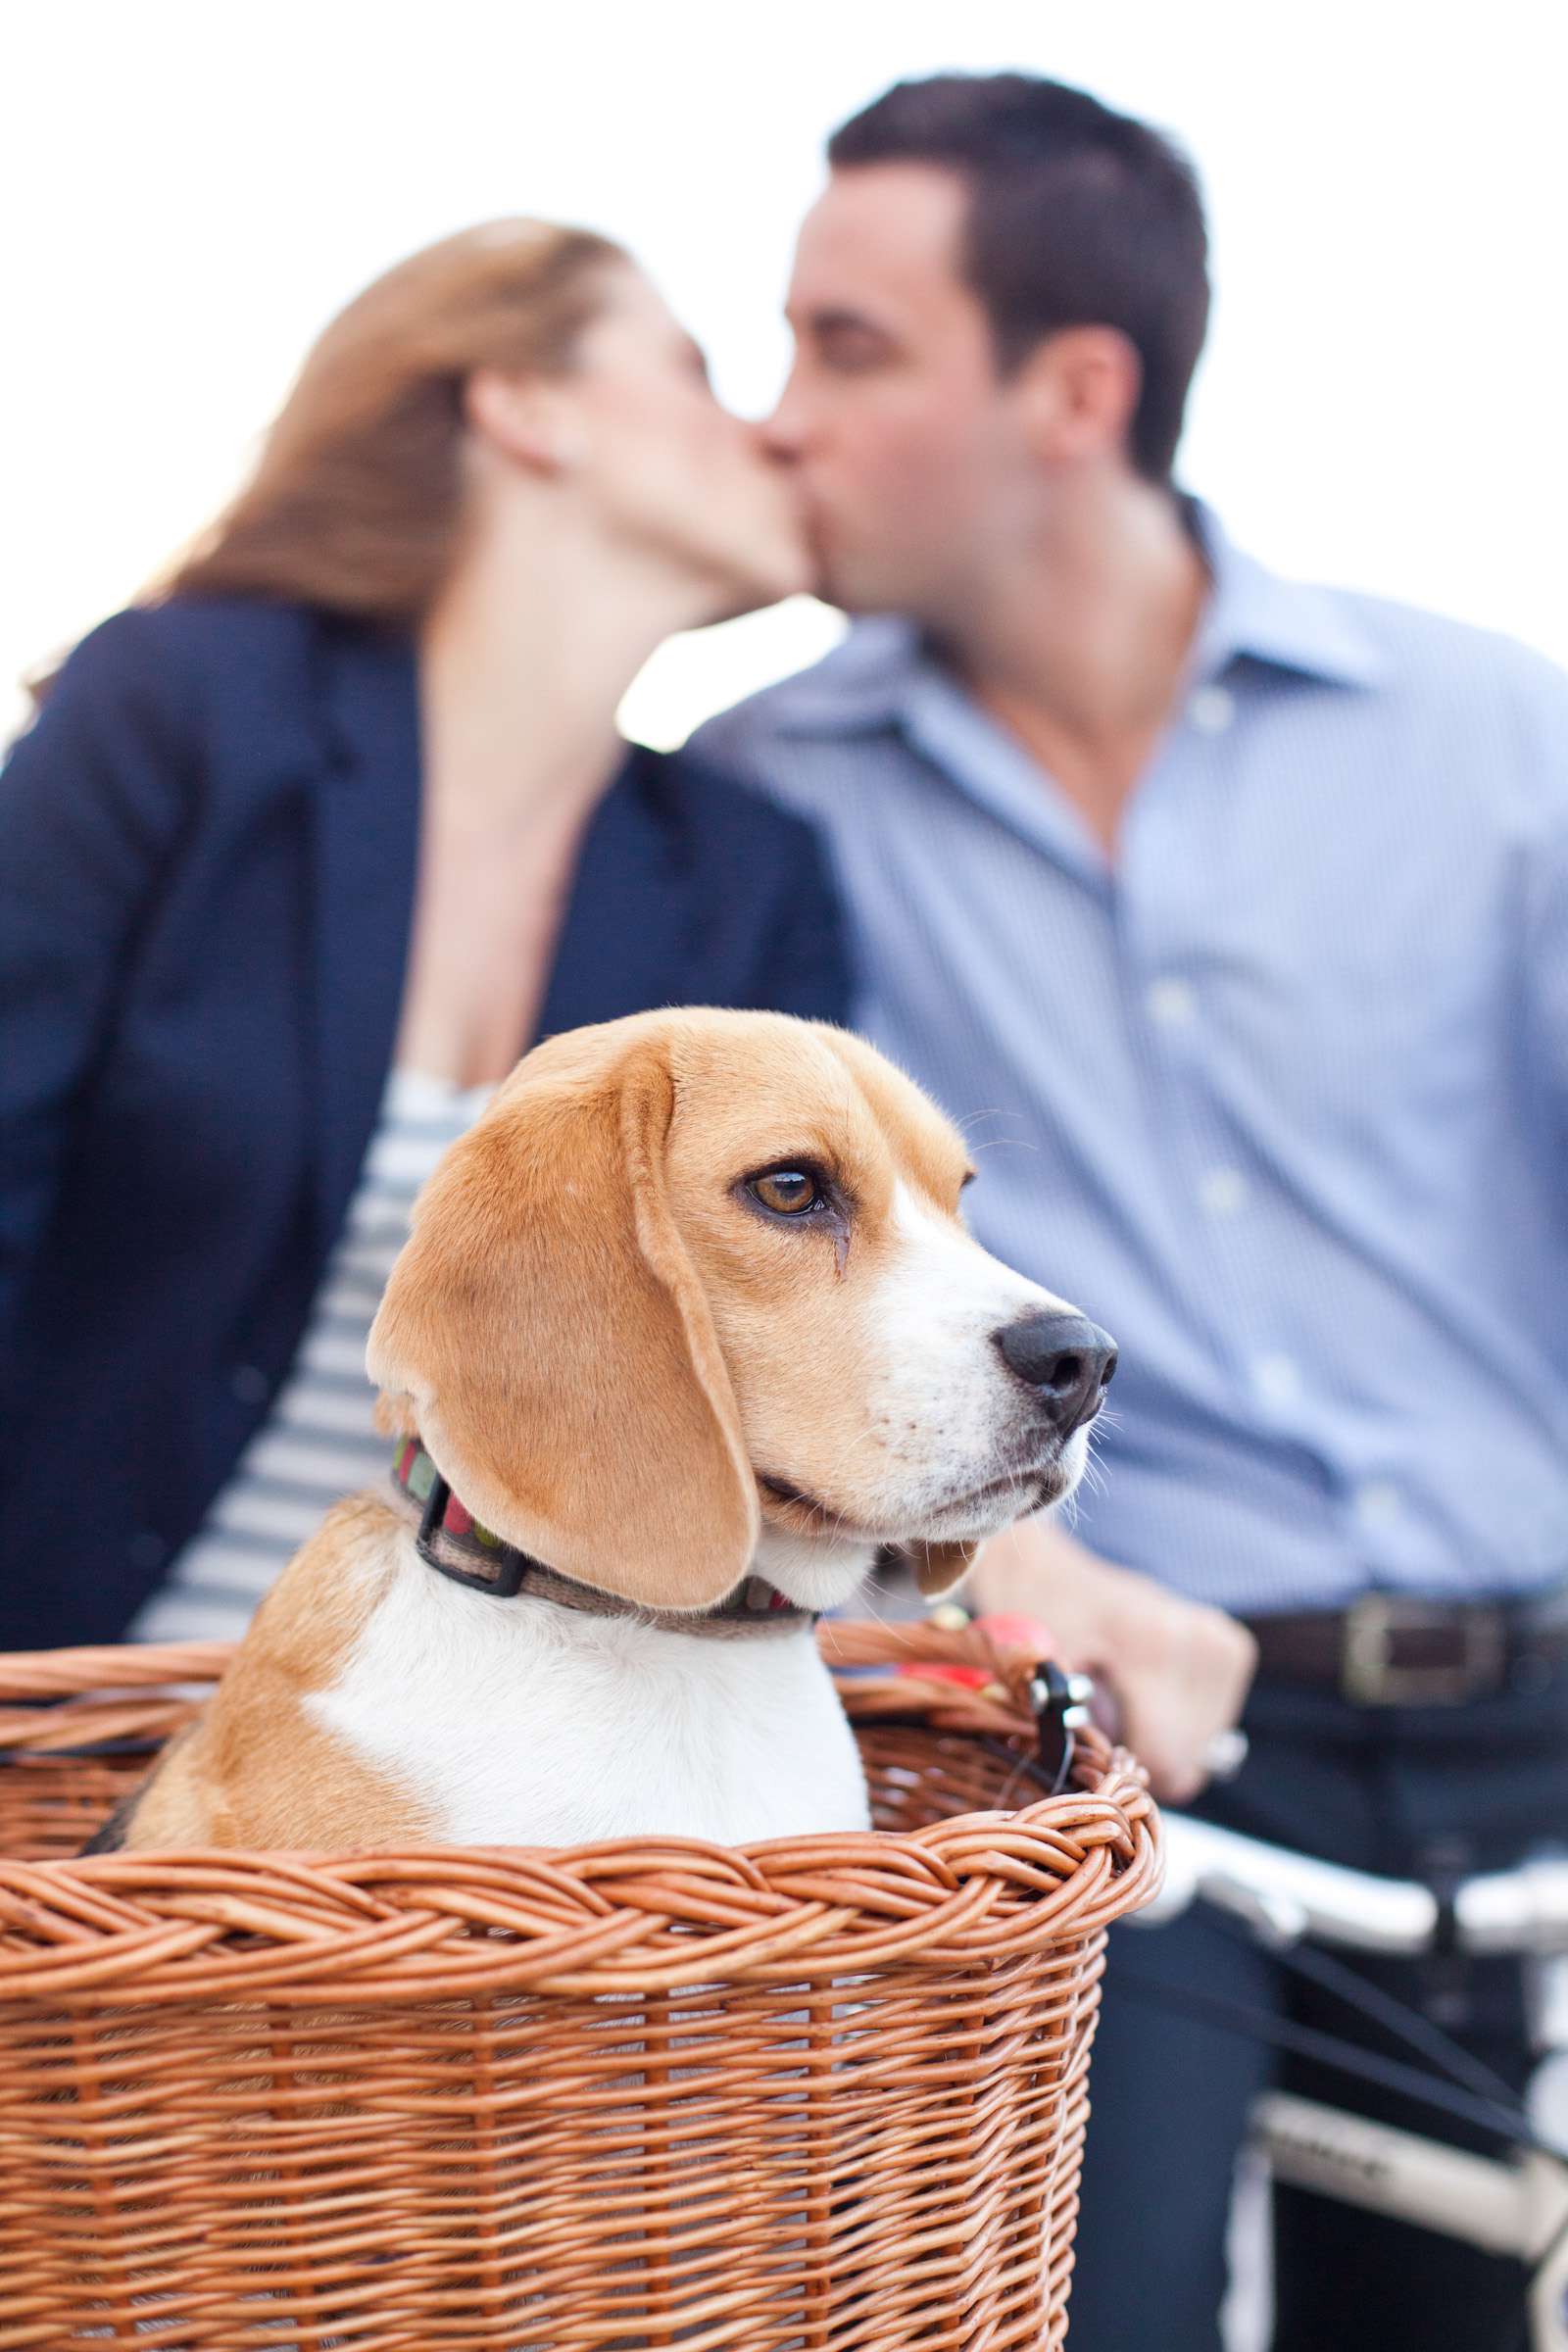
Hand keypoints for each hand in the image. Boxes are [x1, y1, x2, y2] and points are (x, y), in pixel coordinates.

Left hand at [967, 1514, 1256, 1803]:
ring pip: (1206, 1745)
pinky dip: (1180, 1718)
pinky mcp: (1229, 1644)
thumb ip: (1071, 1731)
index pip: (1171, 1760)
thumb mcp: (1035, 1675)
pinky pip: (1214, 1717)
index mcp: (1153, 1648)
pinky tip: (1146, 1693)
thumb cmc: (1030, 1620)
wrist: (1044, 1570)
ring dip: (1163, 1737)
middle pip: (1189, 1758)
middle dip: (1142, 1752)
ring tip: (1122, 1700)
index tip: (1092, 1753)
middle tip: (1102, 1722)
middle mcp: (1200, 1642)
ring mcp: (1219, 1641)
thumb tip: (1106, 1780)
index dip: (1126, 1772)